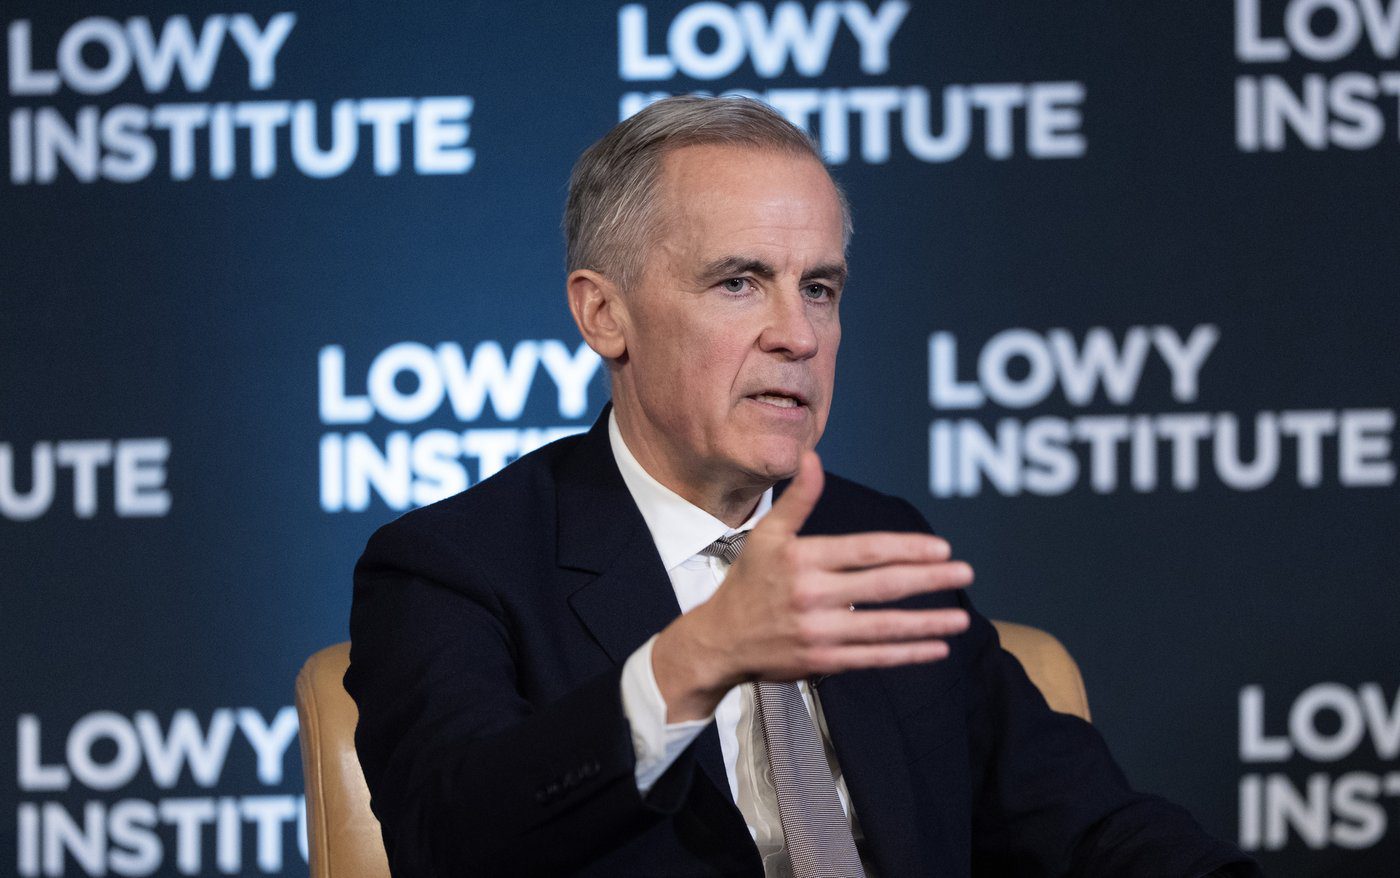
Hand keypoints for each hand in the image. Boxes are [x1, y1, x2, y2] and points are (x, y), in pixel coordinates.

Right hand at [651, 451, 973, 721]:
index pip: (866, 551)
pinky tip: (936, 648)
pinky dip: (907, 654)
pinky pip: (873, 657)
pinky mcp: (823, 661)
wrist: (719, 640)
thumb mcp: (767, 535)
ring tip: (962, 618)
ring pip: (884, 627)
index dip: (907, 549)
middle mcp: (813, 595)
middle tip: (965, 572)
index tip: (942, 548)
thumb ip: (798, 499)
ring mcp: (820, 632)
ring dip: (927, 623)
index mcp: (804, 560)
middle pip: (883, 586)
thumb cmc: (748, 581)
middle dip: (929, 579)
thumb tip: (812, 457)